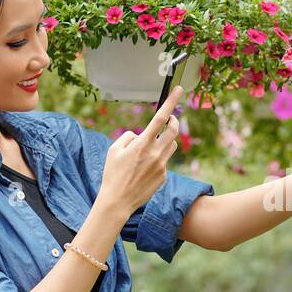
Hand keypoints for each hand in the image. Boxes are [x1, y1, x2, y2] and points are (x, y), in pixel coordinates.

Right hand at [94, 84, 182, 214]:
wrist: (117, 201)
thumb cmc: (113, 174)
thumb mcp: (114, 150)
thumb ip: (129, 137)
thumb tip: (140, 135)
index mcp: (142, 144)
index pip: (161, 117)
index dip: (171, 101)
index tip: (179, 90)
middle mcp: (155, 153)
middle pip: (173, 130)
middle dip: (174, 120)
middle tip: (170, 119)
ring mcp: (162, 165)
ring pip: (171, 145)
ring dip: (165, 140)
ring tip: (150, 147)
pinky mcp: (163, 176)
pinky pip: (165, 161)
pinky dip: (158, 158)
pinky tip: (144, 169)